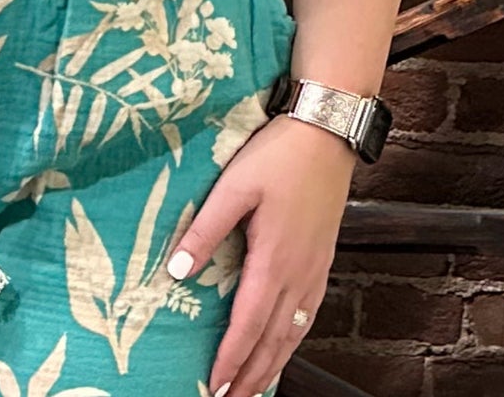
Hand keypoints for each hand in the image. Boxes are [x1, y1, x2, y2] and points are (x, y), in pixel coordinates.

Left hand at [167, 113, 355, 396]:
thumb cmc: (279, 155)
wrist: (327, 132)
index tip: (214, 386)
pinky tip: (285, 343)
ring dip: (273, 363)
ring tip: (254, 387)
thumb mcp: (233, 187)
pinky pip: (308, 313)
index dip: (231, 359)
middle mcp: (299, 273)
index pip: (248, 325)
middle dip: (251, 375)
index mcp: (274, 260)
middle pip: (274, 340)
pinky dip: (294, 339)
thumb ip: (205, 230)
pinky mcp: (323, 258)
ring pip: (294, 331)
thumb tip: (176, 271)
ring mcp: (315, 268)